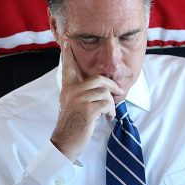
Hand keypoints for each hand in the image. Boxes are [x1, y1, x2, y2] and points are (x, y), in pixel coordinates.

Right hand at [50, 41, 122, 160]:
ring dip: (111, 103)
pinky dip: (111, 111)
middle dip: (112, 86)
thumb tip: (101, 87)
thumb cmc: (73, 124)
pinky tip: (108, 118)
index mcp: (67, 88)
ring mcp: (78, 100)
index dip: (67, 55)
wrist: (65, 142)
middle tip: (119, 92)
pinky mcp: (86, 110)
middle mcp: (71, 91)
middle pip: (98, 79)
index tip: (66, 42)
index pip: (68, 67)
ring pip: (104, 92)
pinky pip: (106, 104)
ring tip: (109, 112)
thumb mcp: (73, 104)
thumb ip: (81, 93)